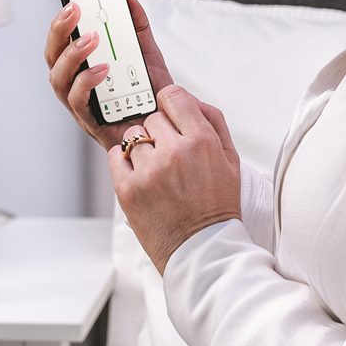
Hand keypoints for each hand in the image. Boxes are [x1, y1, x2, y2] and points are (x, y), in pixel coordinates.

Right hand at [44, 0, 174, 151]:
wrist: (168, 121)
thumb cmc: (150, 90)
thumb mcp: (145, 50)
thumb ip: (136, 24)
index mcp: (83, 65)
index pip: (61, 40)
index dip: (60, 21)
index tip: (71, 0)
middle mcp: (75, 83)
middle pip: (53, 56)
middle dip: (59, 30)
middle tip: (75, 11)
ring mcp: (81, 103)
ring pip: (58, 79)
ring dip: (72, 55)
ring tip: (92, 39)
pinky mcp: (91, 122)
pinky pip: (78, 101)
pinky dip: (87, 82)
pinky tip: (103, 69)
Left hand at [109, 84, 241, 273]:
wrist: (202, 249)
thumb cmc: (218, 204)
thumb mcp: (230, 159)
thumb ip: (213, 122)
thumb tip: (190, 100)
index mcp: (201, 141)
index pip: (173, 96)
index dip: (172, 105)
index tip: (172, 117)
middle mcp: (174, 152)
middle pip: (152, 118)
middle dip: (160, 132)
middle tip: (170, 155)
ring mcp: (148, 171)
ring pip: (133, 136)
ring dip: (142, 148)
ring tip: (156, 169)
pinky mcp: (128, 189)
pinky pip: (115, 155)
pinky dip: (124, 162)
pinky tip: (140, 175)